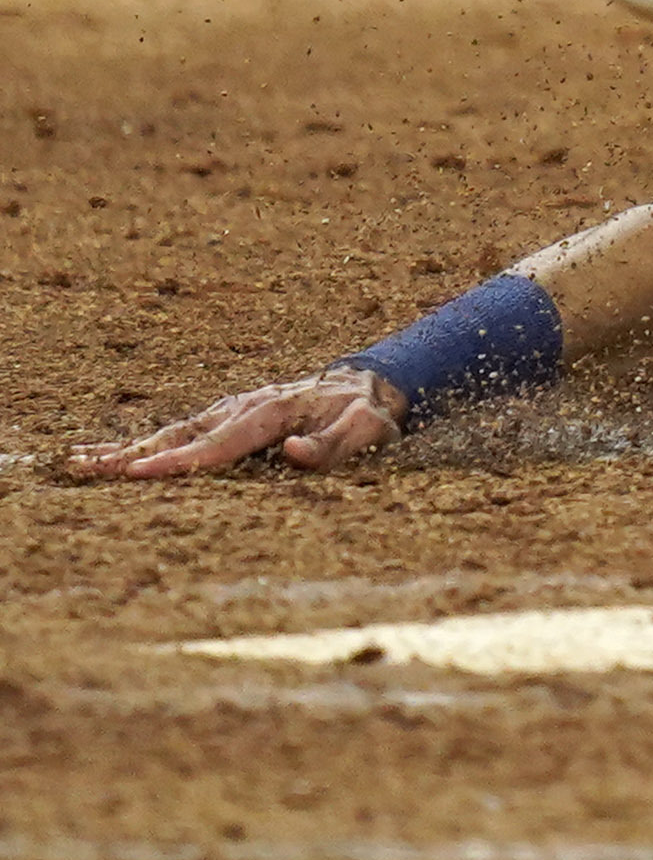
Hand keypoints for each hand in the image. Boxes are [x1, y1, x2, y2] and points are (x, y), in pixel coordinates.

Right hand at [65, 367, 407, 479]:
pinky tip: (110, 457)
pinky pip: (179, 433)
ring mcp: (230, 411)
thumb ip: (333, 445)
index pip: (218, 444)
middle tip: (85, 471)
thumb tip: (292, 452)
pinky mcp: (225, 418)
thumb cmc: (366, 415)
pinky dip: (142, 444)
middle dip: (132, 455)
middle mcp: (242, 408)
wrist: (367, 386)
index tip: (138, 474)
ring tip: (79, 464)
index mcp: (272, 413)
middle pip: (180, 435)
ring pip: (171, 432)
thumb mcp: (366, 431)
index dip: (178, 460)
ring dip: (126, 448)